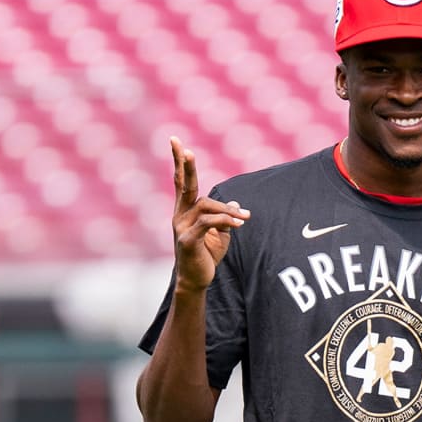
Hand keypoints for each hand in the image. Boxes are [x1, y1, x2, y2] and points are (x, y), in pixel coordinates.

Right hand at [170, 136, 248, 292]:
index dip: (179, 162)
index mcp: (185, 211)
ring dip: (227, 210)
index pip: (180, 181)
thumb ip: (225, 217)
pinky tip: (239, 224)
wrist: (196, 280)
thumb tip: (236, 204)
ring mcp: (181, 228)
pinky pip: (208, 223)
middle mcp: (180, 215)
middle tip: (186, 149)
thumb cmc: (206, 256)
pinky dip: (225, 220)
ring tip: (246, 219)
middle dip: (185, 167)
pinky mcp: (188, 241)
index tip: (175, 141)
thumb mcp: (220, 233)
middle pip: (184, 186)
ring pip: (205, 206)